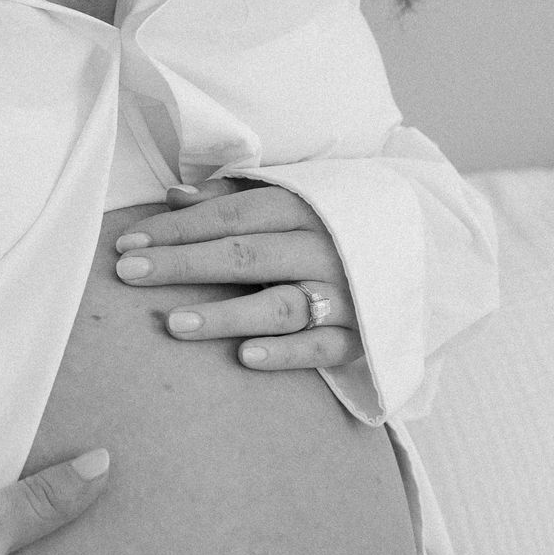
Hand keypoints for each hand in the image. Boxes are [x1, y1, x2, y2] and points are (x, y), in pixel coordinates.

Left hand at [112, 182, 364, 372]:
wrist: (427, 252)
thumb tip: (172, 197)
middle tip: (129, 273)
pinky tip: (243, 357)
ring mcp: (347, 294)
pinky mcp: (364, 336)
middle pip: (245, 255)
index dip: (177, 228)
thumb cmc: (333, 224)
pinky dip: (284, 353)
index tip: (126, 242)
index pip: (231, 214)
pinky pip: (321, 349)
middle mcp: (326, 248)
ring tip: (174, 323)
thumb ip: (233, 196)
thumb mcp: (292, 197)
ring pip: (280, 305)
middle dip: (183, 263)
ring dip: (225, 314)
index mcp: (306, 206)